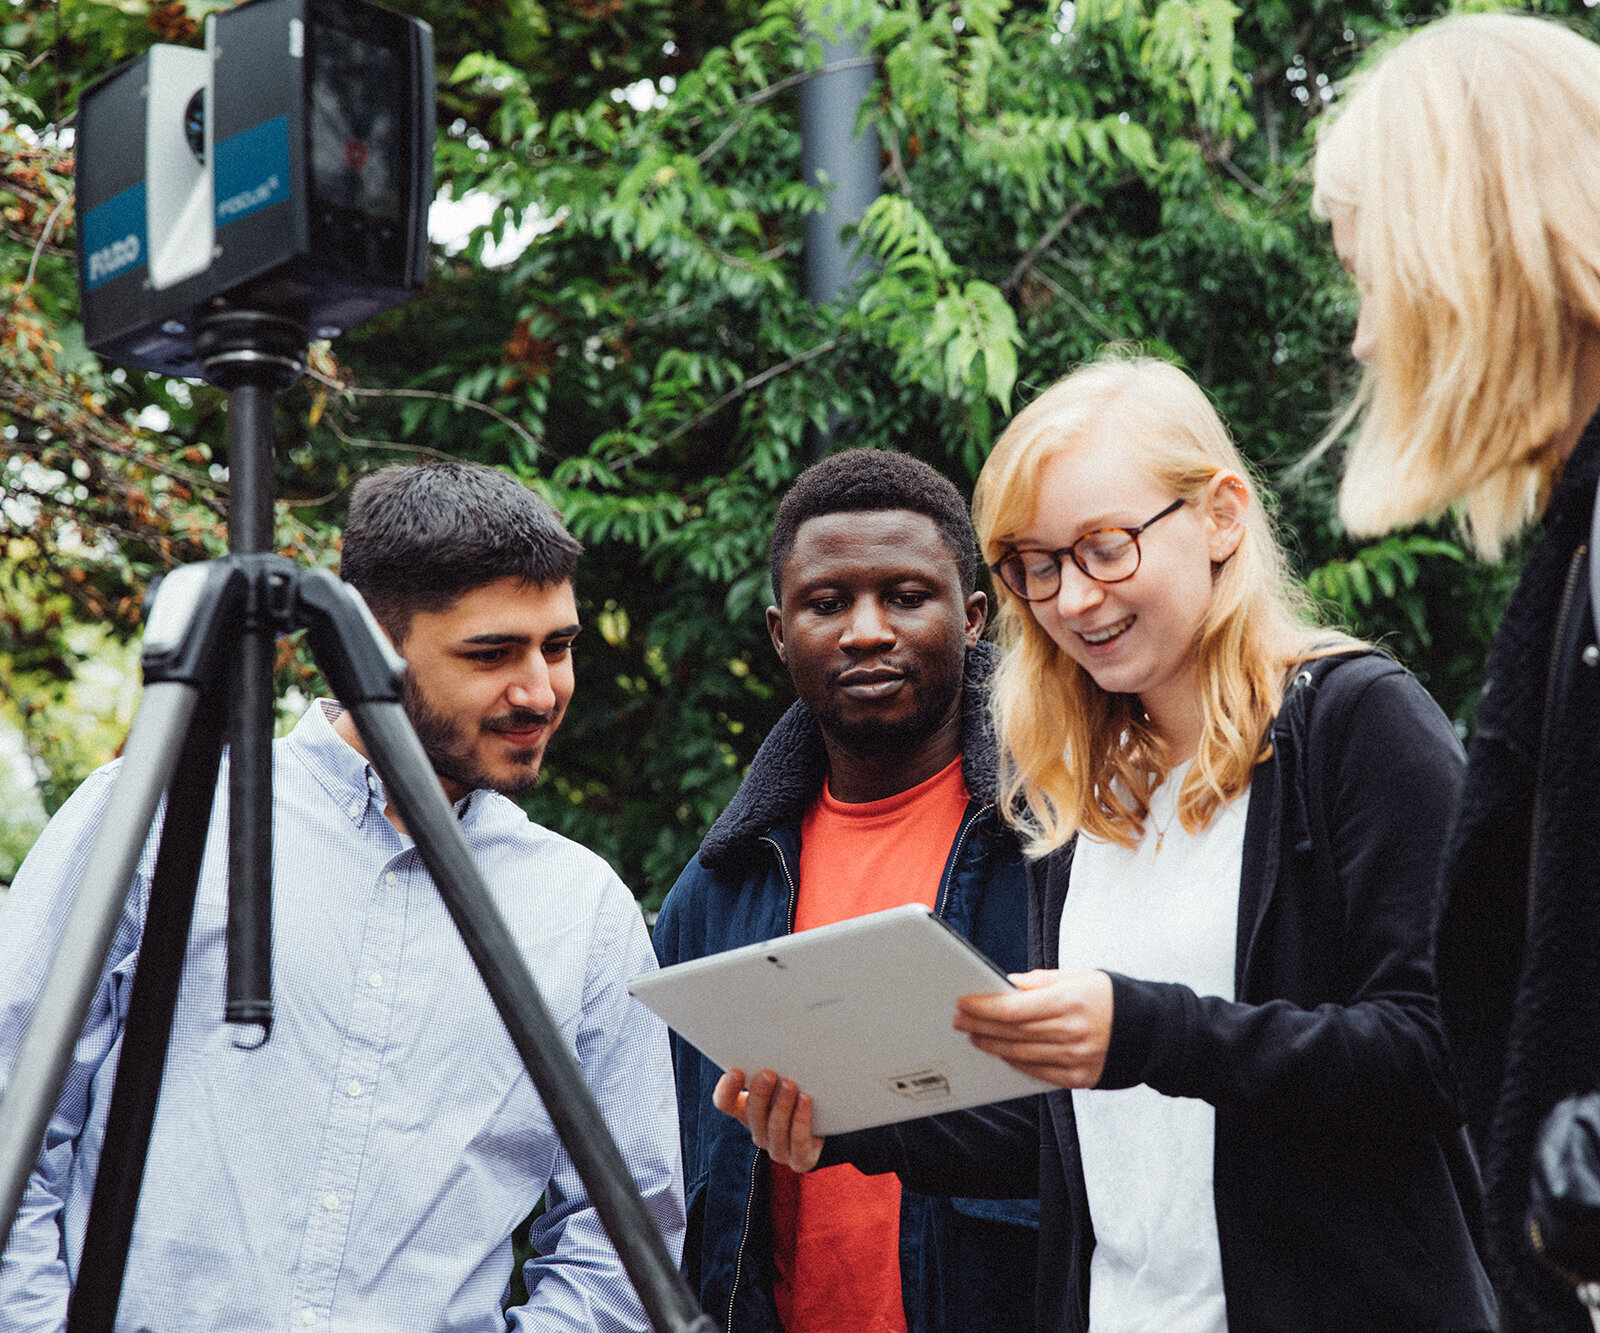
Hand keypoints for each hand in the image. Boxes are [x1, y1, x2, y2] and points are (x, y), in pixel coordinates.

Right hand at [712, 1067, 825, 1171]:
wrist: (828, 1126)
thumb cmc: (800, 1096)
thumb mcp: (783, 1082)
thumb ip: (772, 1068)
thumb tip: (772, 1042)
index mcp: (747, 1111)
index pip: (725, 1102)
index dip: (726, 1089)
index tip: (735, 1071)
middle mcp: (759, 1132)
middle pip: (752, 1114)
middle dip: (760, 1093)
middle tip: (769, 1073)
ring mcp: (778, 1149)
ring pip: (774, 1129)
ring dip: (782, 1105)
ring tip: (790, 1084)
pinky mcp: (800, 1160)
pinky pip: (798, 1142)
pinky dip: (801, 1120)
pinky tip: (805, 1100)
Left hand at [954, 968, 1113, 1089]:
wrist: (1154, 1032)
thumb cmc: (1112, 998)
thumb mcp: (1078, 977)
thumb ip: (1039, 981)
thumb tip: (1005, 983)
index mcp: (1068, 1002)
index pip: (1012, 1007)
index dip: (983, 1007)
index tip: (964, 1002)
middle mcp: (1070, 1032)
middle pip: (1011, 1032)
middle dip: (980, 1026)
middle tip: (960, 1020)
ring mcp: (1075, 1059)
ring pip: (1020, 1055)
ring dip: (992, 1046)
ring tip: (974, 1037)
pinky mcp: (1079, 1078)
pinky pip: (1038, 1073)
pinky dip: (1016, 1063)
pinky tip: (1002, 1055)